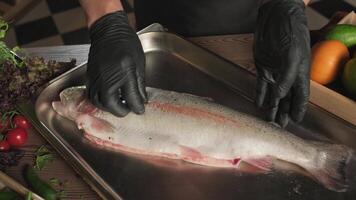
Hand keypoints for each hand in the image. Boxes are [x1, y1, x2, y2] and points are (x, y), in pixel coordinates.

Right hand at [87, 11, 146, 116]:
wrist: (108, 30)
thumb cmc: (125, 43)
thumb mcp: (139, 63)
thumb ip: (139, 84)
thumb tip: (141, 100)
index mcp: (124, 73)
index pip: (131, 98)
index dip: (137, 107)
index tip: (140, 110)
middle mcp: (107, 78)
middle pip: (111, 104)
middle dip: (120, 110)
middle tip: (128, 109)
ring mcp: (96, 78)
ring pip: (98, 102)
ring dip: (109, 107)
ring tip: (118, 105)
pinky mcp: (90, 77)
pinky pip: (91, 95)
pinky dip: (99, 101)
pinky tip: (108, 98)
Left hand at [253, 0, 310, 127]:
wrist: (275, 16)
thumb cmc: (290, 32)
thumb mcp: (292, 54)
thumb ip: (287, 76)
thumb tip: (280, 96)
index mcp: (300, 73)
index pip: (301, 96)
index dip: (299, 109)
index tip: (296, 121)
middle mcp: (287, 75)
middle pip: (286, 98)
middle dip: (283, 112)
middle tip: (279, 126)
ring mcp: (274, 72)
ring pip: (273, 94)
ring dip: (271, 107)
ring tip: (268, 120)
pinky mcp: (262, 67)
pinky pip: (261, 85)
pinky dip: (260, 96)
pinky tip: (259, 105)